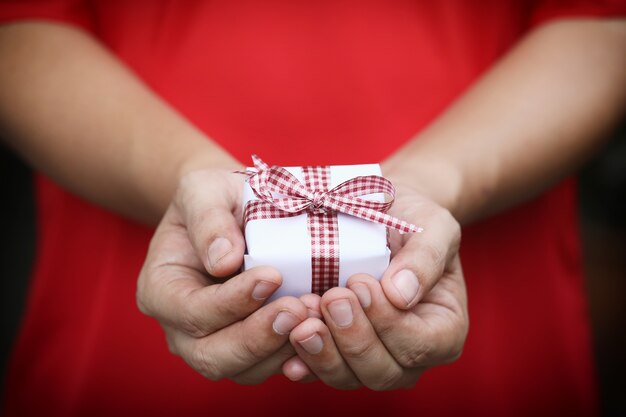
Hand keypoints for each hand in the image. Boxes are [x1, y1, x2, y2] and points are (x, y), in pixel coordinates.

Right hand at [136, 168, 309, 383]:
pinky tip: (323, 333)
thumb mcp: (203, 190)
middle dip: (258, 338)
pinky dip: (297, 355)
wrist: (234, 211)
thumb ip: (208, 220)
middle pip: (212, 356)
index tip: (273, 275)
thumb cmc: (215, 198)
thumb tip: (224, 261)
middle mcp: (182, 328)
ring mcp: (216, 343)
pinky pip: (270, 366)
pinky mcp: (250, 349)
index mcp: (162, 290)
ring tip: (317, 315)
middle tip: (299, 308)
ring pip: (244, 370)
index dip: (232, 301)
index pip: (192, 312)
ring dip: (283, 348)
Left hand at [282, 186, 467, 389]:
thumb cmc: (412, 221)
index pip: (421, 345)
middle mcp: (409, 354)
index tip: (361, 283)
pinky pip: (318, 369)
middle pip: (383, 371)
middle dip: (353, 339)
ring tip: (303, 314)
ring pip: (348, 377)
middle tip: (331, 297)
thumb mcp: (433, 226)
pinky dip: (301, 357)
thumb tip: (401, 295)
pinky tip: (286, 340)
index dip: (389, 322)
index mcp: (443, 329)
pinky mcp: (335, 353)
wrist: (378, 215)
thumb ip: (425, 258)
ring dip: (322, 351)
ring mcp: (370, 359)